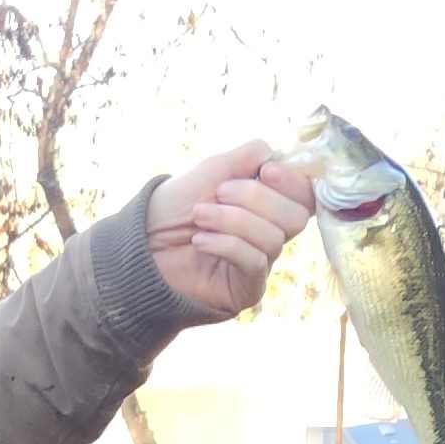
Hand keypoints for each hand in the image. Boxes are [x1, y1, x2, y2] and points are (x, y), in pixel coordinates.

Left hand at [145, 140, 318, 322]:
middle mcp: (269, 233)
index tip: (265, 170)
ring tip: (199, 217)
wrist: (140, 247)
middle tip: (219, 192)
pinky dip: (227, 244)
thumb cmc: (173, 209)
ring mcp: (260, 262)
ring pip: (274, 238)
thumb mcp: (211, 172)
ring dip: (233, 221)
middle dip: (258, 199)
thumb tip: (276, 155)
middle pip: (296, 217)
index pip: (304, 195)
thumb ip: (247, 158)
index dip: (293, 181)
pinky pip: (255, 261)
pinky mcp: (248, 288)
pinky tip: (200, 241)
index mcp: (267, 203)